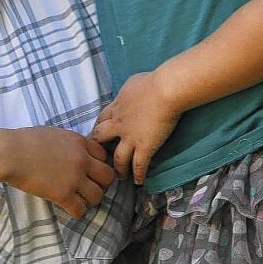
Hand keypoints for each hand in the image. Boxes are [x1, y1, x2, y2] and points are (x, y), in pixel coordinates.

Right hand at [5, 127, 115, 218]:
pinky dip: (76, 210)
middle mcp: (82, 160)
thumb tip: (72, 152)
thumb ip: (69, 143)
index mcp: (79, 142)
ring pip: (98, 196)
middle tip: (89, 186)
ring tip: (78, 198)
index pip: (104, 155)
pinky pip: (80, 209)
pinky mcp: (63, 194)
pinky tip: (67, 206)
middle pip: (108, 177)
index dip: (98, 164)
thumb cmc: (25, 141)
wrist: (11, 153)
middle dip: (101, 183)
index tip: (90, 170)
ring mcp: (74, 178)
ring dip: (89, 199)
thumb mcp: (54, 134)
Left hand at [89, 70, 182, 184]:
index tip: (97, 134)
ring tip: (119, 176)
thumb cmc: (152, 82)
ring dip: (118, 168)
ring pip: (118, 157)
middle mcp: (118, 124)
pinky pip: (139, 165)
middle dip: (98, 148)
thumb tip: (130, 94)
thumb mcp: (132, 83)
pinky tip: (138, 182)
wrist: (165, 91)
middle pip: (101, 138)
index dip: (98, 127)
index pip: (101, 119)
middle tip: (98, 157)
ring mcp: (130, 137)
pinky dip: (138, 175)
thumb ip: (127, 92)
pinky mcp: (145, 147)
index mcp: (116, 106)